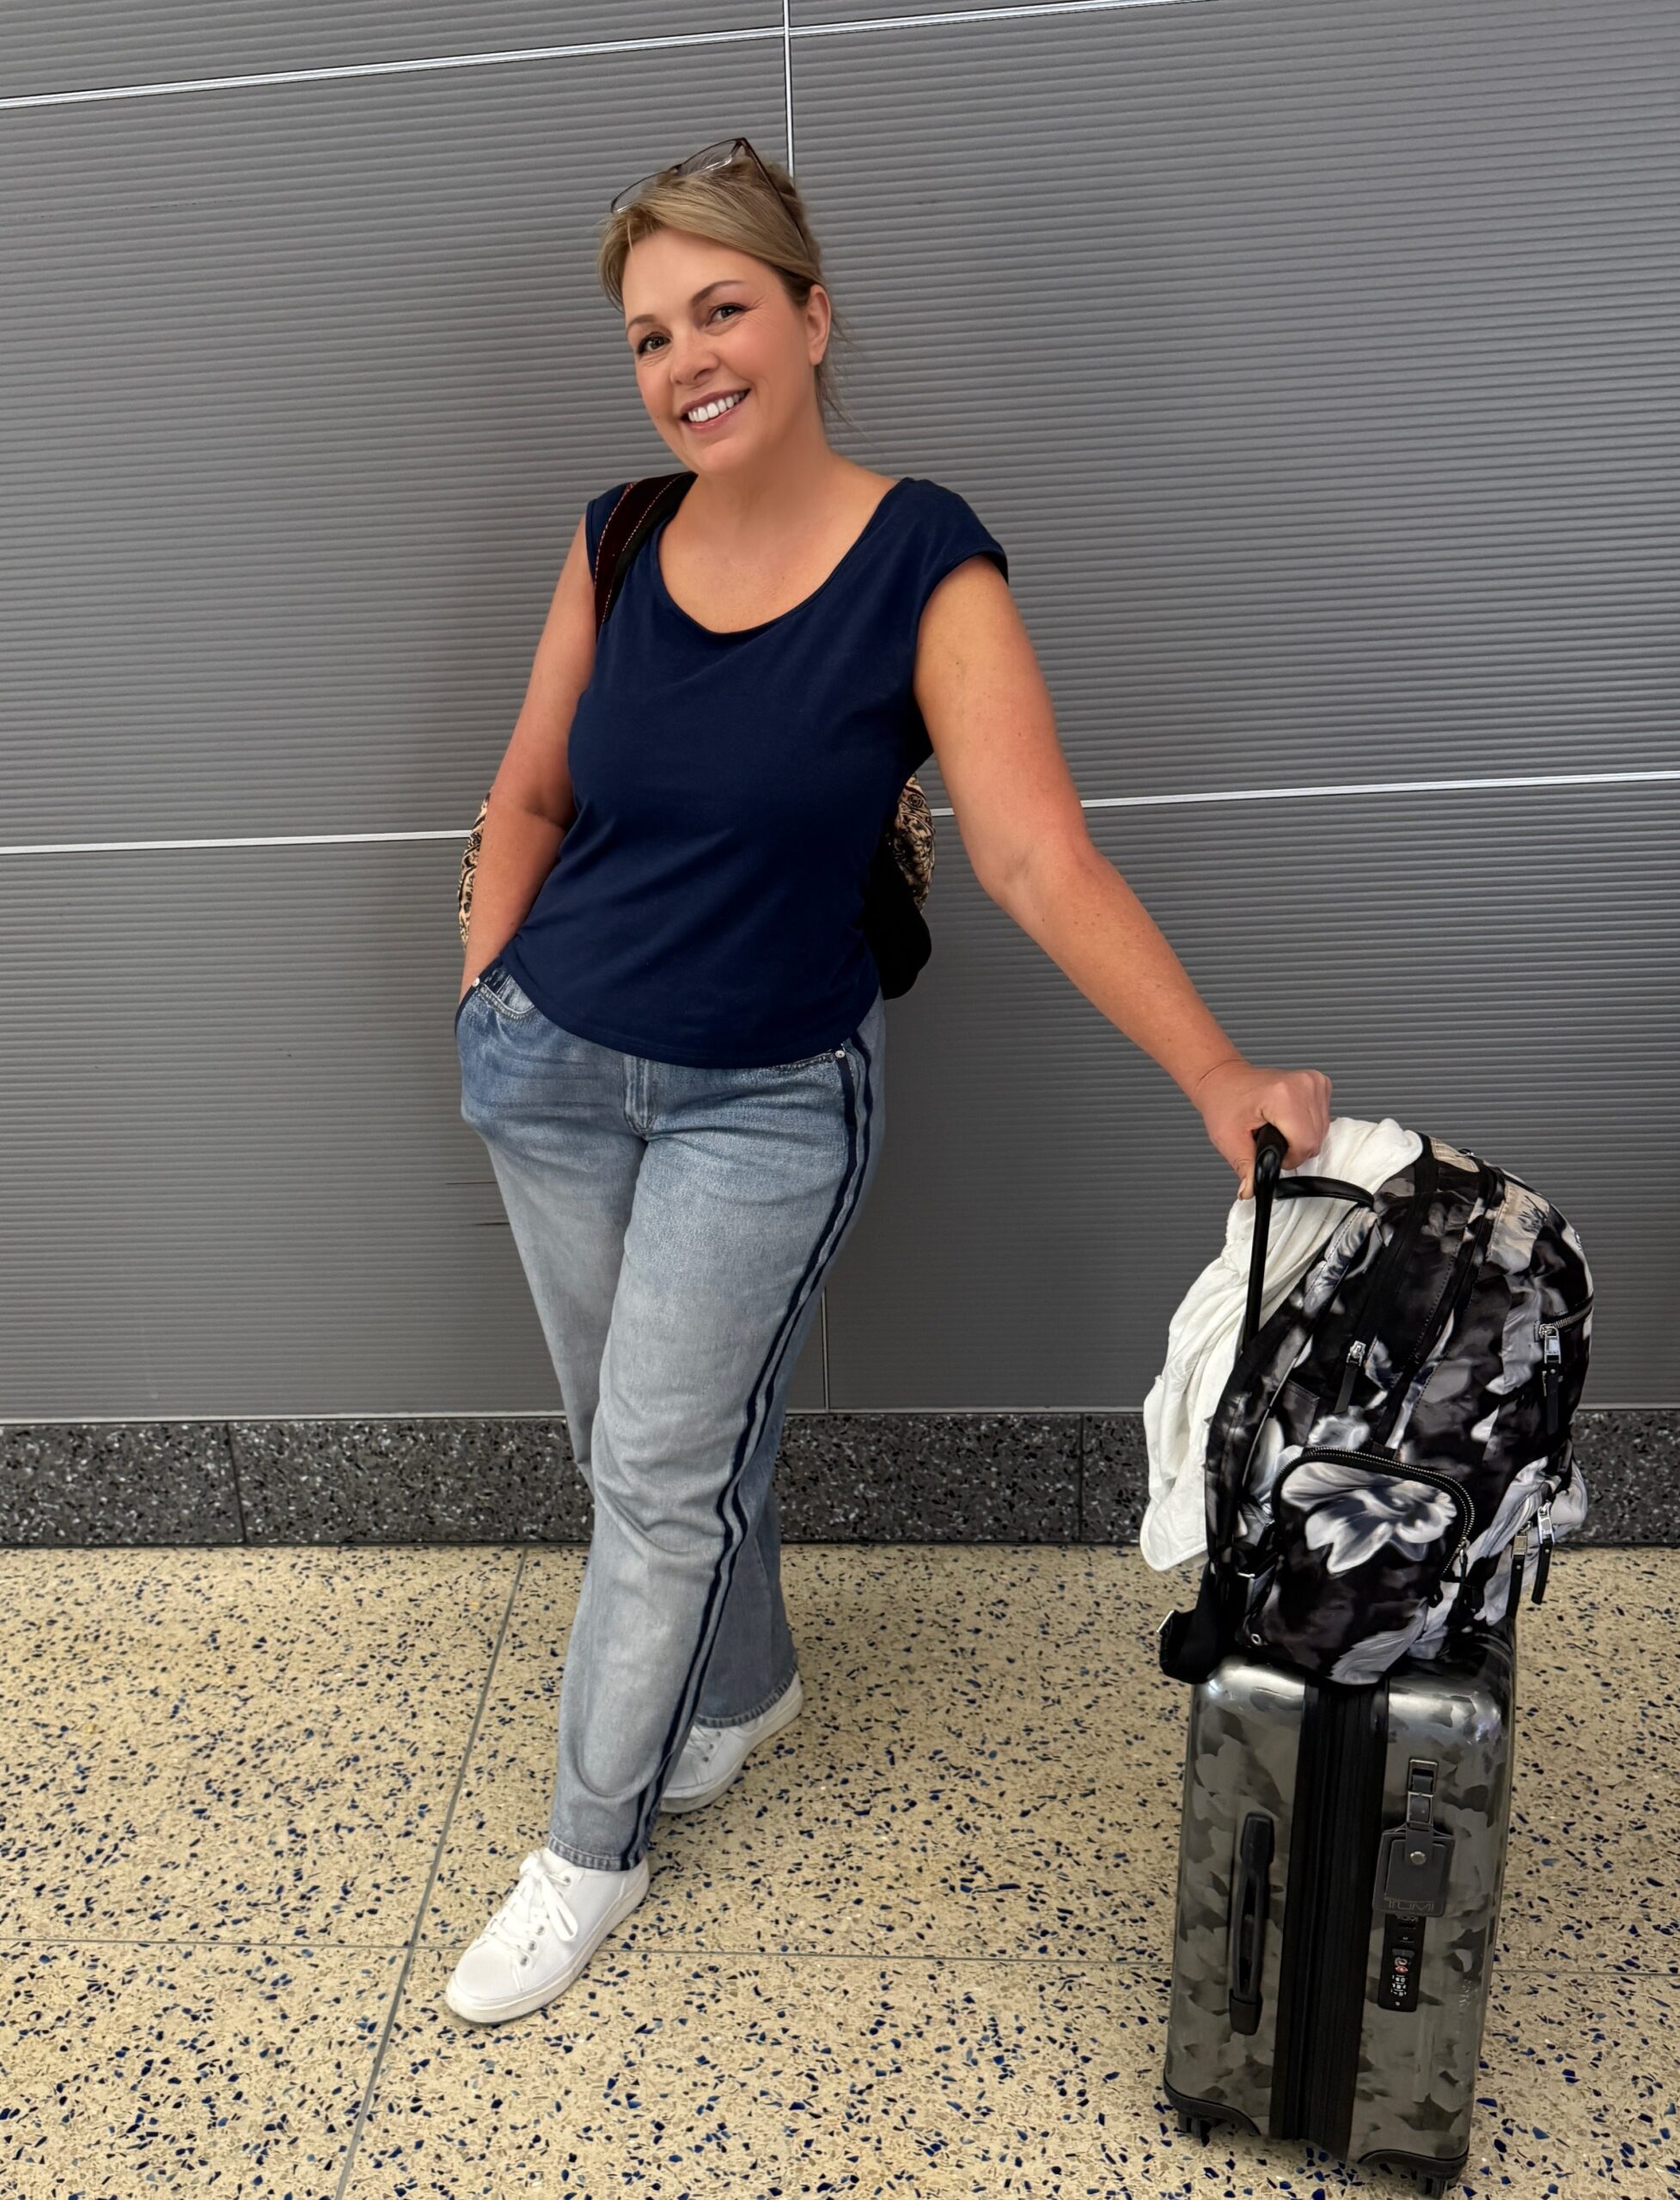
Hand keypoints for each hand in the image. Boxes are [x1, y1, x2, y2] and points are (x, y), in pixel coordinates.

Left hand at [1191, 1055, 1332, 1199]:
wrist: (1224, 1079)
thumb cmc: (1225, 1101)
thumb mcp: (1229, 1138)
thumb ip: (1245, 1167)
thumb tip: (1251, 1190)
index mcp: (1283, 1095)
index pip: (1305, 1144)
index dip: (1288, 1157)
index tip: (1270, 1150)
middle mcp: (1303, 1085)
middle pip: (1315, 1140)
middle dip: (1293, 1148)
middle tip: (1269, 1138)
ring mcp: (1313, 1082)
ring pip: (1321, 1132)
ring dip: (1300, 1138)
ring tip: (1275, 1126)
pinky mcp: (1319, 1084)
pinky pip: (1322, 1119)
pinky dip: (1306, 1126)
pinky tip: (1286, 1119)